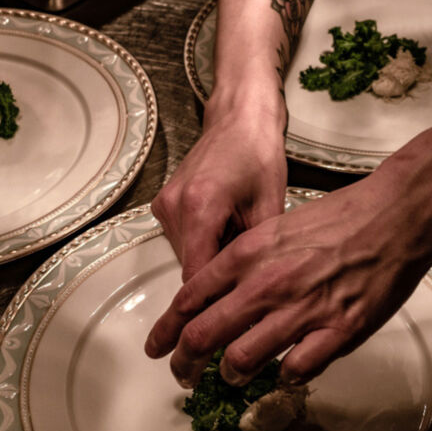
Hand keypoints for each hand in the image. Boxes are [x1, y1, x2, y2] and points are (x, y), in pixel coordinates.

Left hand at [145, 172, 431, 388]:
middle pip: (204, 335)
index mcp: (247, 253)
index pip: (189, 299)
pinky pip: (296, 369)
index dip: (166, 331)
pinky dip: (284, 375)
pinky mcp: (338, 331)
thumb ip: (245, 262)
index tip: (157, 348)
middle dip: (185, 363)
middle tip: (183, 377)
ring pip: (242, 360)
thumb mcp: (276, 228)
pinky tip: (286, 369)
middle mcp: (266, 283)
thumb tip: (220, 295)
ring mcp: (301, 309)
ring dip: (232, 374)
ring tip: (234, 376)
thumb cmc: (339, 218)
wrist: (395, 214)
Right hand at [149, 90, 288, 283]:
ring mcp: (164, 205)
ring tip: (238, 233)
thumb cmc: (258, 154)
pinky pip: (182, 239)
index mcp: (200, 208)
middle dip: (218, 273)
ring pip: (185, 255)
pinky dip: (203, 240)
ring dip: (211, 256)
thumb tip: (256, 290)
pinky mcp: (162, 203)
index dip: (214, 298)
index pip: (197, 277)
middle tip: (249, 263)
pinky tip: (226, 223)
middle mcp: (173, 207)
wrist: (239, 118)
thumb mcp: (269, 207)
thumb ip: (255, 255)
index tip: (232, 312)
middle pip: (190, 268)